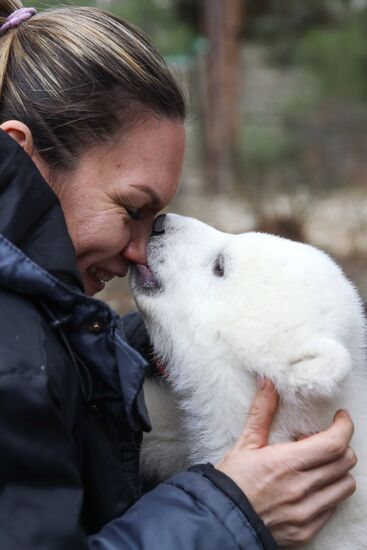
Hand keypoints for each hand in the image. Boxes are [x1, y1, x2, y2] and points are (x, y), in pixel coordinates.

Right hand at [216, 379, 356, 546]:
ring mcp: (306, 512)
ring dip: (337, 470)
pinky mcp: (307, 530)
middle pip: (344, 462)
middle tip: (318, 440)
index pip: (333, 443)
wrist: (221, 521)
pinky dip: (328, 492)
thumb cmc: (231, 481)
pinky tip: (308, 486)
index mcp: (286, 463)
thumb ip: (262, 412)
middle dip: (339, 445)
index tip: (340, 418)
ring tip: (315, 465)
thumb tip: (267, 382)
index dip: (344, 427)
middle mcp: (300, 489)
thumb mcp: (245, 443)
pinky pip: (333, 507)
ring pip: (345, 486)